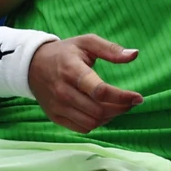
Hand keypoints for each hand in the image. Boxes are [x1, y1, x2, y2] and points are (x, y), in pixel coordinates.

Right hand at [29, 34, 143, 132]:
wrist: (32, 65)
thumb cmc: (65, 53)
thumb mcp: (86, 43)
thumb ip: (110, 49)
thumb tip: (134, 54)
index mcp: (72, 71)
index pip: (100, 91)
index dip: (122, 97)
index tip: (138, 97)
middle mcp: (63, 91)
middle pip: (99, 110)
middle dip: (120, 108)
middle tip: (130, 102)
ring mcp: (58, 106)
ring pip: (92, 122)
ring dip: (110, 117)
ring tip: (117, 107)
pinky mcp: (55, 116)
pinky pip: (82, 128)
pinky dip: (97, 123)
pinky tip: (102, 112)